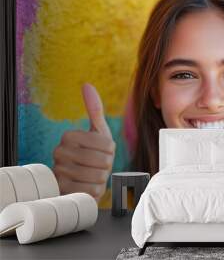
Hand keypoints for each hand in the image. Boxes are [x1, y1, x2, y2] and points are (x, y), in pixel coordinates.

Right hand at [53, 83, 115, 201]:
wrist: (79, 180)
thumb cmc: (92, 153)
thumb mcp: (96, 131)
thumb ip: (94, 109)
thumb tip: (87, 85)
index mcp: (69, 136)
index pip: (108, 144)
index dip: (111, 151)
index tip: (101, 151)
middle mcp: (60, 152)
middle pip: (104, 161)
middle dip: (106, 165)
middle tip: (97, 165)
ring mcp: (60, 173)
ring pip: (99, 176)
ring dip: (101, 178)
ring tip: (92, 174)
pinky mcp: (64, 191)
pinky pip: (93, 190)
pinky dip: (96, 190)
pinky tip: (87, 185)